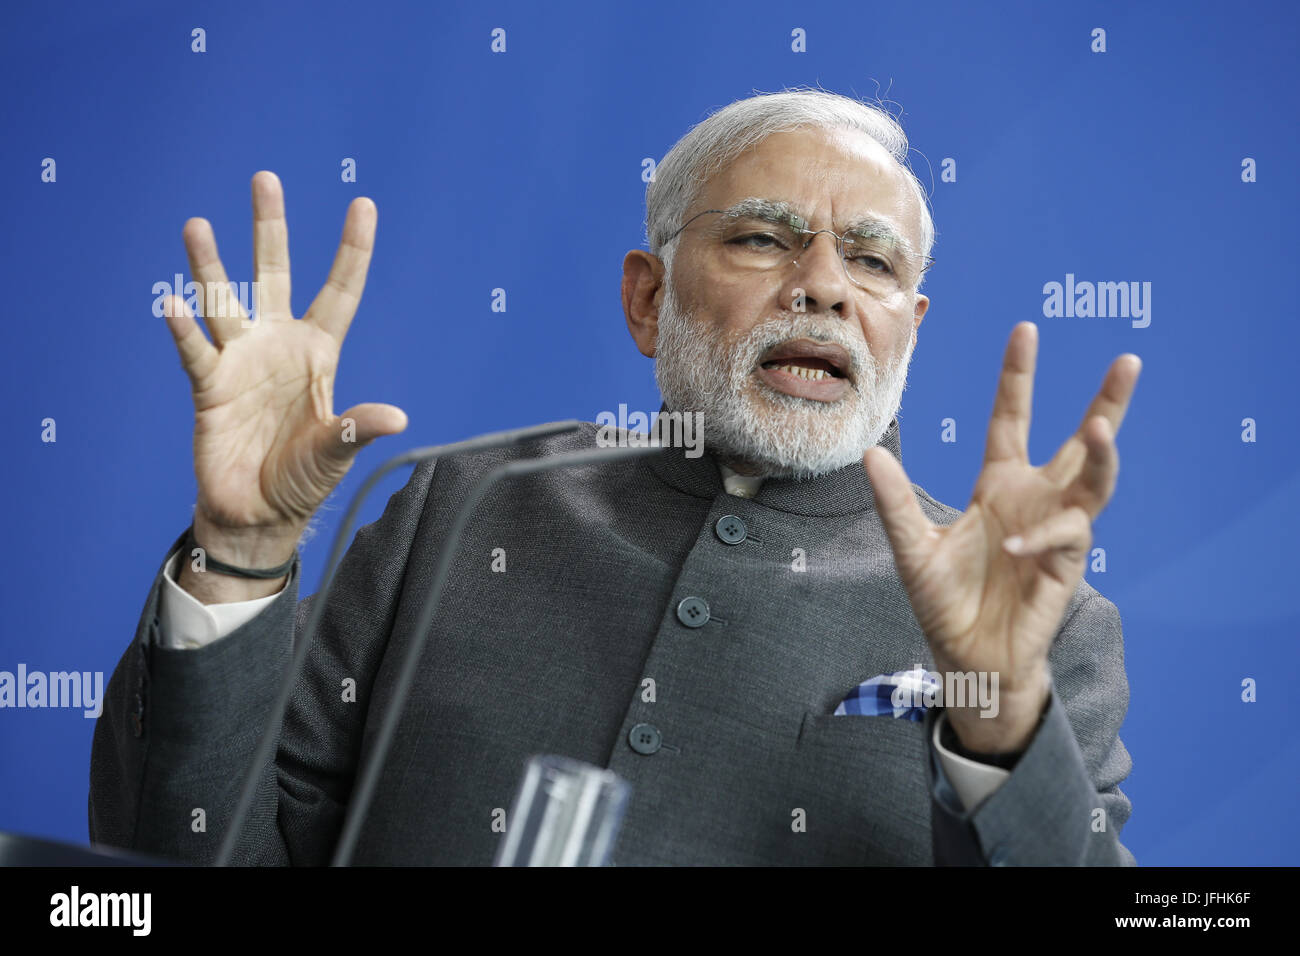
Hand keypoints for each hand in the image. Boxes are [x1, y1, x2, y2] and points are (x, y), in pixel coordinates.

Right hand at [162, 171, 406, 558]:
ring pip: (223, 301)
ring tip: (197, 225)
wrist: (258, 513)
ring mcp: (241, 360)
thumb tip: (395, 416)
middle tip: (264, 179)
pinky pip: (195, 351)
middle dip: (270, 227)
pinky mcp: (209, 386)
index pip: (338, 291)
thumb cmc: (303, 479)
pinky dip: (183, 330)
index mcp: (318, 352)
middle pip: (272, 274)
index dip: (351, 250)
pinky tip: (172, 304)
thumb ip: (357, 428)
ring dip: (209, 266)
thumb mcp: (336, 451)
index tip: (362, 203)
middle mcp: (278, 344)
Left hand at [863, 322, 1139, 752]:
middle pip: (1080, 441)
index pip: (1011, 418)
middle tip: (1129, 360)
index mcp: (998, 484)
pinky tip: (1015, 545)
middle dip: (1107, 402)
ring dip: (1103, 456)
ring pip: (1096, 481)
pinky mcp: (1066, 563)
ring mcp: (1055, 529)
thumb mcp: (911, 547)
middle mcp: (1035, 499)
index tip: (1026, 329)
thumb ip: (895, 502)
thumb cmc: (946, 601)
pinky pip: (1067, 536)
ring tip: (1103, 427)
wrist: (967, 657)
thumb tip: (870, 453)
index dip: (1018, 376)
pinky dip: (1044, 536)